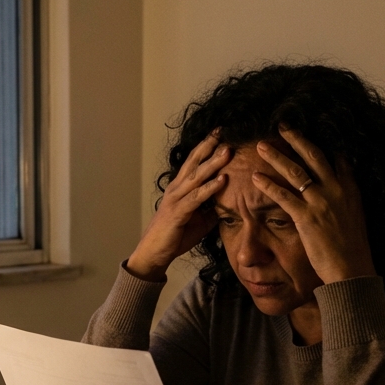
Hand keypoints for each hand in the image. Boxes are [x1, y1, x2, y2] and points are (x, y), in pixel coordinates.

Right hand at [126, 132, 232, 281]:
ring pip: (196, 176)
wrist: (154, 254)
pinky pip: (197, 198)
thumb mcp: (198, 220)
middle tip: (223, 131)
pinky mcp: (178, 213)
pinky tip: (223, 180)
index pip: (193, 162)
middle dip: (209, 146)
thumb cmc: (175, 236)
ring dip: (213, 163)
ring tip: (228, 150)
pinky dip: (210, 188)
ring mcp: (176, 199)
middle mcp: (176, 189)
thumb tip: (229, 204)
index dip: (206, 147)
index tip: (220, 134)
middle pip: (194, 162)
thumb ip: (211, 209)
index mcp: (180, 188)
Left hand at [252, 128, 376, 283]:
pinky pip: (283, 196)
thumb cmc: (351, 249)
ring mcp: (321, 202)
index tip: (307, 131)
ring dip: (276, 156)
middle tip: (282, 125)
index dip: (321, 143)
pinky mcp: (306, 217)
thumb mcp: (354, 218)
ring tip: (260, 146)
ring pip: (295, 171)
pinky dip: (268, 185)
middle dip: (296, 138)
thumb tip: (338, 192)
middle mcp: (337, 190)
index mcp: (350, 190)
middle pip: (314, 156)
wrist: (352, 270)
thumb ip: (345, 200)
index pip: (337, 158)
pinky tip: (255, 177)